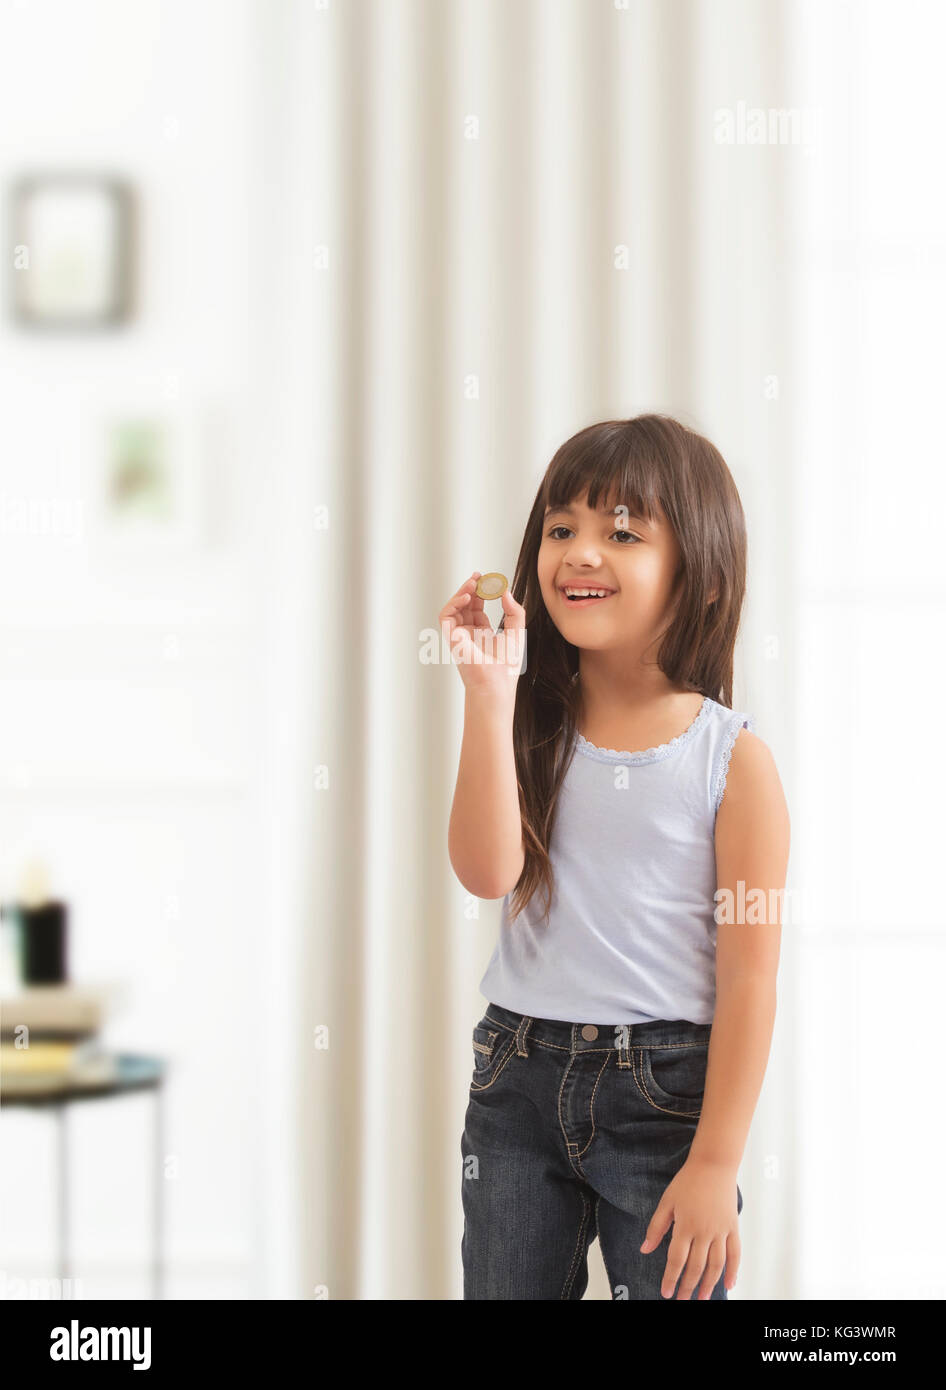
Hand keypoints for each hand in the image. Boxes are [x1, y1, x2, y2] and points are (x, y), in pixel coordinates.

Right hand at [438, 571, 525, 693]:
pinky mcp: (452, 638)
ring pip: (454, 608)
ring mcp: (459, 636)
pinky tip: (467, 595)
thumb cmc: (506, 666)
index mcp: (482, 634)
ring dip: (462, 592)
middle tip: (479, 576)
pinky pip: (446, 616)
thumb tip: (505, 591)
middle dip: (471, 589)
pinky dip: (453, 603)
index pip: (477, 608)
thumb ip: (514, 611)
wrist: (497, 683)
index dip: (482, 593)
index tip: (490, 581)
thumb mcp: (516, 632)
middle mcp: (468, 634)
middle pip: (465, 605)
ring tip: (474, 583)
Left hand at [639, 1158, 740, 1299]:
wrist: (713, 1164)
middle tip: (682, 1300)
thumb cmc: (687, 1181)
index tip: (666, 1293)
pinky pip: (735, 1254)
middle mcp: (704, 1232)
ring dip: (709, 1284)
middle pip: (696, 1267)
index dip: (670, 1278)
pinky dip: (733, 1270)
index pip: (676, 1260)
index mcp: (685, 1226)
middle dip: (688, 1287)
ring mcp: (721, 1231)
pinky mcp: (733, 1228)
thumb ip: (656, 1227)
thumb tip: (644, 1249)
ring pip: (716, 1265)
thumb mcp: (667, 1201)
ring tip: (703, 1298)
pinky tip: (729, 1284)